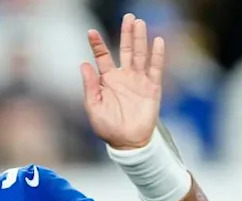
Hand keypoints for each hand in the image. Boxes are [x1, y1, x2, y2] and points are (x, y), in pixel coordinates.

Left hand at [81, 14, 164, 149]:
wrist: (128, 143)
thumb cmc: (108, 128)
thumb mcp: (94, 107)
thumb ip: (90, 86)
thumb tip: (83, 64)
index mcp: (107, 80)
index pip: (103, 57)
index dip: (97, 44)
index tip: (91, 32)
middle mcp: (124, 77)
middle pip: (125, 49)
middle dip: (126, 33)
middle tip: (128, 16)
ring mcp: (139, 81)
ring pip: (140, 55)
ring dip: (140, 39)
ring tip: (139, 23)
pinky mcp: (152, 88)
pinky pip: (155, 68)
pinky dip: (157, 55)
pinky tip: (157, 41)